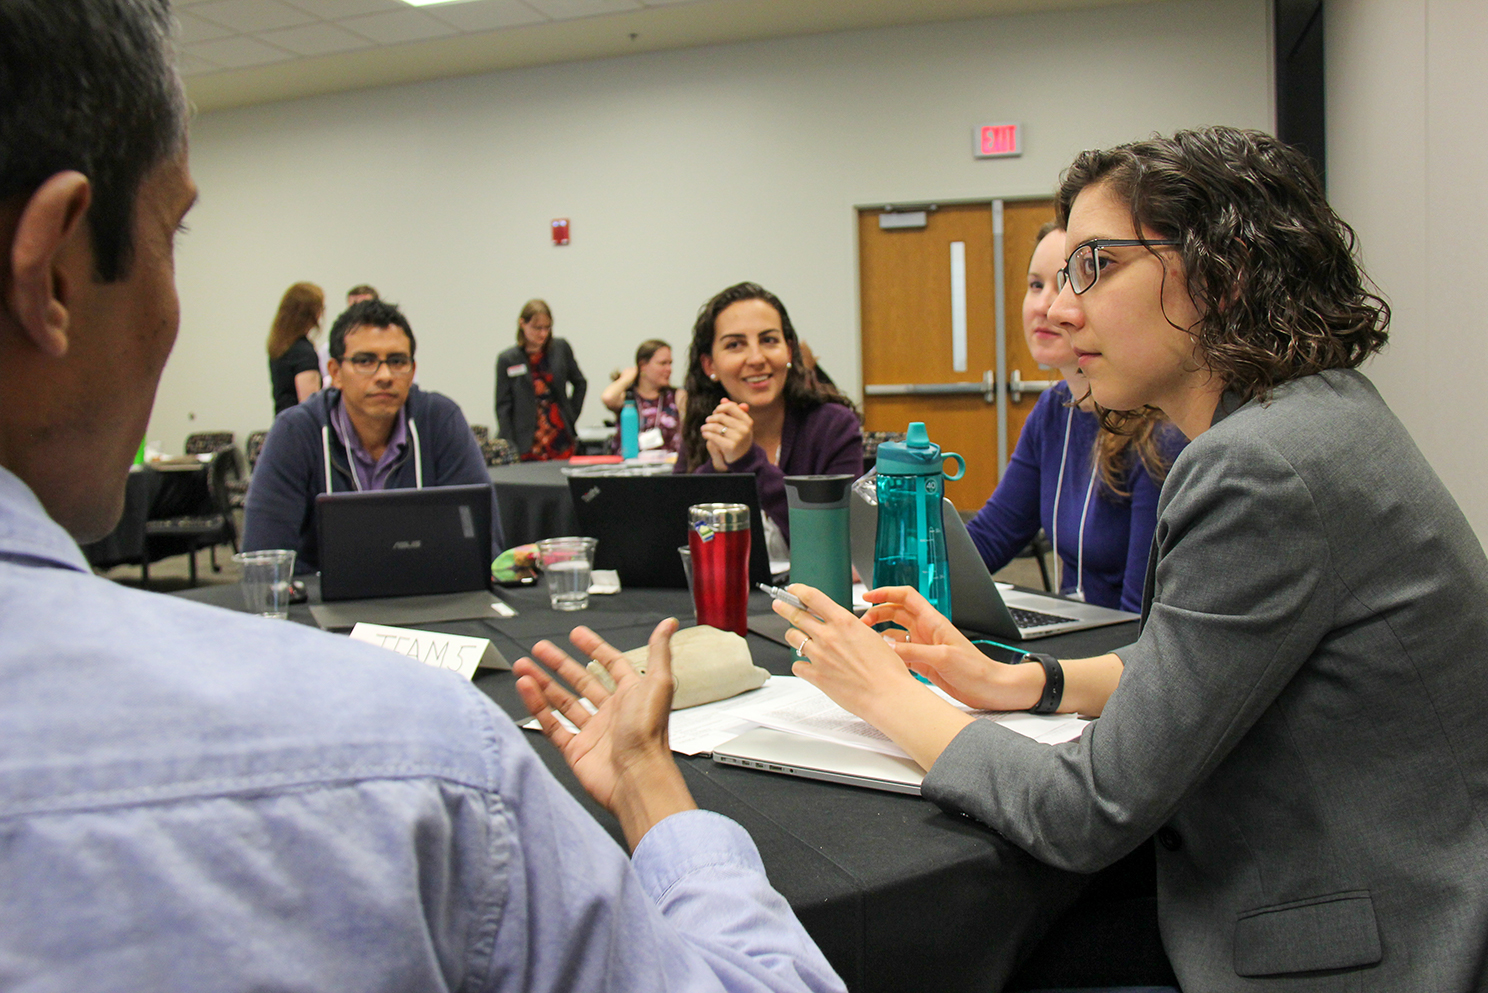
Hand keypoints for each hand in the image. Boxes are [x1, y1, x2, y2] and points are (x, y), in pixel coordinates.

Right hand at [515, 619, 696, 848]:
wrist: (637, 777)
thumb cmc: (650, 734)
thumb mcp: (658, 683)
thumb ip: (659, 651)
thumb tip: (669, 624)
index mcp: (632, 695)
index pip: (611, 665)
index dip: (594, 648)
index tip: (576, 635)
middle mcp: (612, 712)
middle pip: (581, 682)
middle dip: (559, 664)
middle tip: (540, 649)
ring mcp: (593, 732)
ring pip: (563, 702)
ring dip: (543, 683)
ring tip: (524, 667)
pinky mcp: (576, 750)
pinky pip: (553, 725)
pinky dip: (538, 707)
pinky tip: (526, 690)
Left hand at [700, 398, 752, 469]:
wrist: (741, 458)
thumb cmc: (738, 438)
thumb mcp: (738, 424)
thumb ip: (732, 411)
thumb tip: (723, 400)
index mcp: (747, 421)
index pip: (731, 407)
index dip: (720, 408)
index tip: (715, 412)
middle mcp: (744, 429)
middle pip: (721, 417)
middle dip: (712, 418)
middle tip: (707, 421)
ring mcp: (738, 438)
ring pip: (716, 427)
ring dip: (707, 426)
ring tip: (703, 428)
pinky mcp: (730, 446)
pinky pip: (714, 437)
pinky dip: (707, 434)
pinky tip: (704, 434)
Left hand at [770, 583, 927, 720]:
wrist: (887, 694)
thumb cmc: (886, 669)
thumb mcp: (870, 636)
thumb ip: (850, 628)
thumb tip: (839, 625)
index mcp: (844, 622)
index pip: (812, 597)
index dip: (798, 590)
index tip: (793, 589)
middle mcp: (828, 636)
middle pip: (796, 614)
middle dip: (784, 607)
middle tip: (780, 605)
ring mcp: (819, 656)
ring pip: (792, 637)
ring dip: (793, 635)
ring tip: (796, 636)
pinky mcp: (816, 676)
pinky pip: (797, 665)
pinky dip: (800, 664)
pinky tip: (806, 664)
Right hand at [862, 586, 1042, 711]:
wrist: (990, 688)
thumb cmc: (976, 669)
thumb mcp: (943, 657)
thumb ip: (913, 651)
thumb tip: (887, 647)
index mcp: (933, 622)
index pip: (906, 597)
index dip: (886, 592)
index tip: (868, 595)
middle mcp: (926, 631)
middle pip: (895, 613)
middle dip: (877, 614)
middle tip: (862, 624)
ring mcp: (924, 646)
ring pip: (895, 633)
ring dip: (880, 634)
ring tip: (867, 641)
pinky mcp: (923, 663)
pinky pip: (900, 653)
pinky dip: (889, 653)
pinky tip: (881, 658)